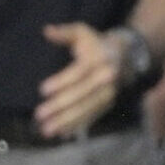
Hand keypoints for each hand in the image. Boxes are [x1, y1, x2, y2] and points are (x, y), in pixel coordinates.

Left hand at [35, 23, 121, 139]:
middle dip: (61, 106)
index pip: (79, 72)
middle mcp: (106, 77)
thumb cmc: (95, 44)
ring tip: (47, 130)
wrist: (124, 56)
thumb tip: (47, 30)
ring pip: (87, 109)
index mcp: (99, 59)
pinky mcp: (108, 104)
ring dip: (67, 121)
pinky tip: (62, 134)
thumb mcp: (82, 32)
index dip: (61, 81)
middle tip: (40, 115)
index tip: (42, 90)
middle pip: (82, 94)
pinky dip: (78, 126)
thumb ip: (65, 32)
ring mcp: (109, 93)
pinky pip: (93, 117)